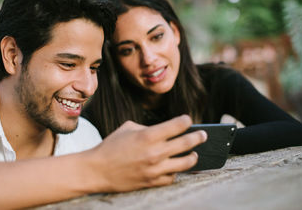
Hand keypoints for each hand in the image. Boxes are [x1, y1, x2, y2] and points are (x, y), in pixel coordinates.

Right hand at [88, 115, 206, 191]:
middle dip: (198, 137)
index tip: (188, 119)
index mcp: (148, 135)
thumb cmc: (111, 146)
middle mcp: (155, 152)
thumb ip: (148, 128)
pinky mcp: (152, 182)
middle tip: (203, 135)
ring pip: (185, 163)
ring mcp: (155, 169)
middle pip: (187, 143)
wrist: (98, 170)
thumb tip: (164, 131)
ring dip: (193, 156)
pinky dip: (175, 171)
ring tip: (194, 154)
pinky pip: (172, 177)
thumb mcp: (128, 128)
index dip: (186, 120)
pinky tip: (175, 167)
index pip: (178, 125)